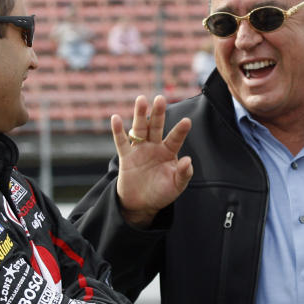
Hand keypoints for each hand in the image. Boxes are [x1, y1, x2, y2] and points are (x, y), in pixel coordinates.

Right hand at [113, 95, 192, 227]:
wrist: (142, 204)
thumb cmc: (162, 193)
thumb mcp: (176, 186)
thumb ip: (183, 174)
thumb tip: (188, 160)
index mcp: (168, 152)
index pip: (175, 138)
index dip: (180, 130)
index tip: (187, 121)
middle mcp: (154, 146)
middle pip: (156, 127)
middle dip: (158, 113)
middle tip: (160, 99)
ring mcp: (139, 150)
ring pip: (139, 129)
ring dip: (140, 115)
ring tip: (141, 100)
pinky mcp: (126, 157)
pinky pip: (121, 142)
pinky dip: (118, 131)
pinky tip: (116, 118)